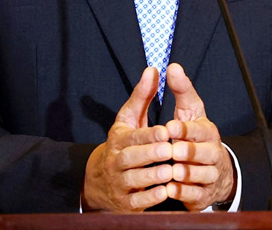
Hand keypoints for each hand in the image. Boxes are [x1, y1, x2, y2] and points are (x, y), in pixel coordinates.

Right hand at [82, 67, 173, 211]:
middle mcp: (115, 162)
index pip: (132, 137)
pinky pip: (137, 202)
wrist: (101, 181)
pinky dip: (150, 198)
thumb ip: (142, 95)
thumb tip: (153, 69)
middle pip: (131, 159)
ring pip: (134, 181)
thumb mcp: (129, 119)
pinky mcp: (126, 203)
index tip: (164, 132)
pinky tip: (164, 192)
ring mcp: (119, 184)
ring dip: (152, 177)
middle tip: (170, 151)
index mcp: (118, 140)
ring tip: (170, 172)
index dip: (148, 135)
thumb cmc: (123, 142)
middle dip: (150, 155)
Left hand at [164, 63, 235, 210]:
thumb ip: (181, 90)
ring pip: (199, 175)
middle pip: (202, 153)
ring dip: (183, 173)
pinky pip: (194, 194)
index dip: (184, 129)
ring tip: (169, 171)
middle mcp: (213, 153)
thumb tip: (172, 66)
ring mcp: (209, 175)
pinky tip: (169, 189)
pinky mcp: (203, 195)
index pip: (199, 129)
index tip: (169, 127)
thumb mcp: (190, 111)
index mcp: (208, 131)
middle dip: (186, 152)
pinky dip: (182, 192)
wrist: (214, 172)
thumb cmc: (196, 136)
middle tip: (171, 151)